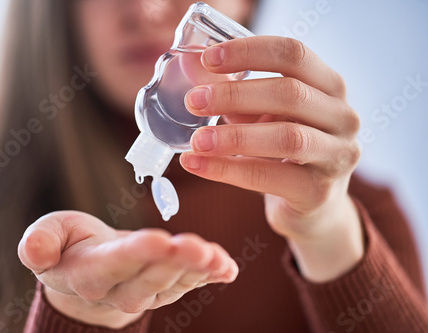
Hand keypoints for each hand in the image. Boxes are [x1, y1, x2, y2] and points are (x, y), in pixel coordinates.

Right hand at [18, 211, 237, 328]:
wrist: (85, 272)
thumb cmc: (68, 246)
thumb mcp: (48, 235)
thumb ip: (40, 241)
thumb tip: (33, 250)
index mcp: (88, 272)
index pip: (114, 265)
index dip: (136, 254)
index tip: (158, 240)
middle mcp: (119, 288)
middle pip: (149, 278)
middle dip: (173, 262)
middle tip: (196, 246)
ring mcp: (145, 292)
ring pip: (173, 283)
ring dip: (197, 270)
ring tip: (217, 258)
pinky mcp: (165, 286)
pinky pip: (189, 283)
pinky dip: (210, 275)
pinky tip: (228, 268)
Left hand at [181, 36, 362, 281]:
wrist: (312, 204)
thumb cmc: (282, 150)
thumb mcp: (259, 114)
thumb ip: (231, 90)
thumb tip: (188, 63)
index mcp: (329, 87)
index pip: (294, 55)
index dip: (249, 52)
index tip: (208, 58)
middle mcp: (343, 117)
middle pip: (291, 94)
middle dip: (235, 95)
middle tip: (193, 101)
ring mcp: (337, 156)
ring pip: (287, 138)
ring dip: (234, 137)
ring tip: (197, 140)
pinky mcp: (319, 192)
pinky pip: (270, 177)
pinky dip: (227, 170)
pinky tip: (196, 164)